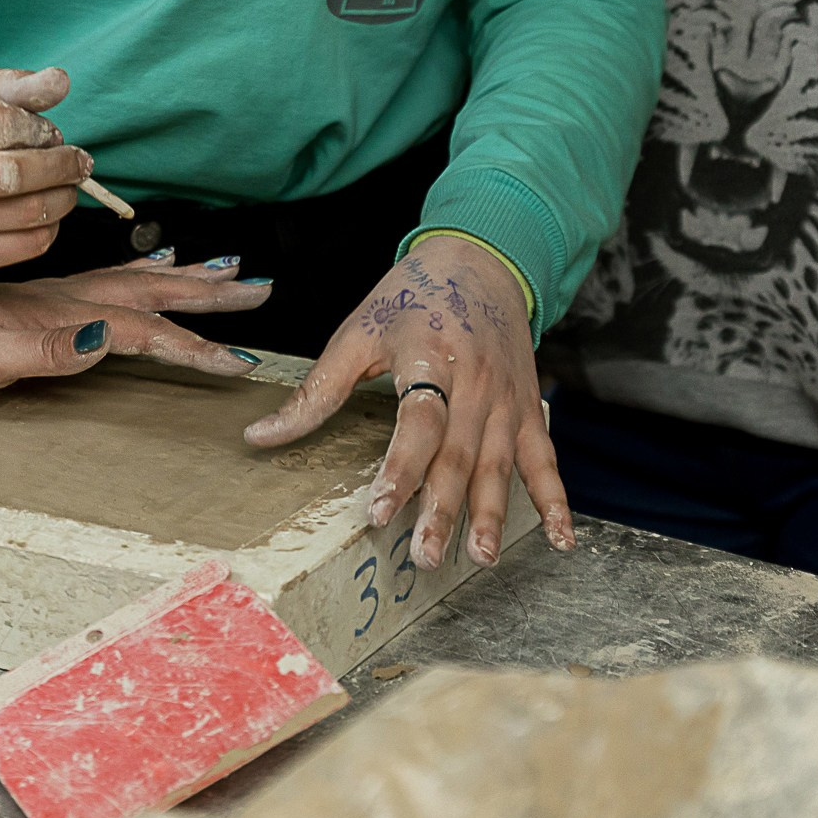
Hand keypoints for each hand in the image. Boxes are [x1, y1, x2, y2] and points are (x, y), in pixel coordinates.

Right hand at [0, 67, 94, 276]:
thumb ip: (19, 88)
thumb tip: (59, 81)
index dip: (37, 130)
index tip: (51, 134)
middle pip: (7, 175)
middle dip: (57, 168)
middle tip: (76, 163)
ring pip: (18, 215)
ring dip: (59, 200)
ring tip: (66, 187)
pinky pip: (17, 249)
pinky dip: (46, 231)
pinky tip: (47, 215)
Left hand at [0, 252, 271, 395]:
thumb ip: (45, 350)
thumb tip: (106, 339)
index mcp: (58, 316)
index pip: (142, 328)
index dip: (192, 345)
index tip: (238, 361)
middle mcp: (61, 301)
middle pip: (150, 292)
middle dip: (207, 293)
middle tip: (258, 288)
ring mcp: (49, 299)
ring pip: (133, 283)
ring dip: (182, 279)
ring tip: (225, 271)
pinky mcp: (35, 304)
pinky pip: (106, 283)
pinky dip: (139, 275)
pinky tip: (149, 270)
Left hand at [245, 235, 574, 569]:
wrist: (481, 260)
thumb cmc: (411, 297)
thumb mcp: (358, 332)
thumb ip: (316, 391)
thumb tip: (258, 437)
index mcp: (429, 356)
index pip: (417, 421)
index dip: (400, 468)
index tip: (379, 512)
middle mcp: (474, 381)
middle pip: (459, 453)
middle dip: (443, 508)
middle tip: (423, 557)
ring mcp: (506, 398)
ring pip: (500, 464)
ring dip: (491, 513)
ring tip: (479, 558)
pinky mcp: (526, 407)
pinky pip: (543, 458)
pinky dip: (555, 498)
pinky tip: (560, 537)